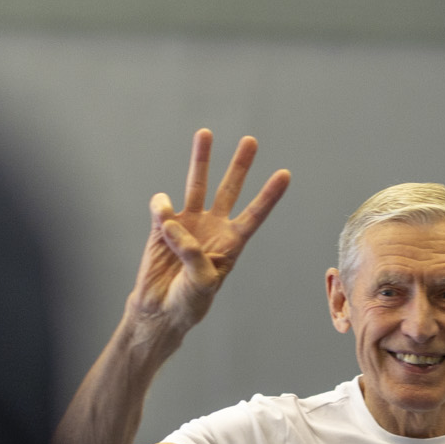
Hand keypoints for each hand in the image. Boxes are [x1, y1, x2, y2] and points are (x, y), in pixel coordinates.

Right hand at [128, 129, 289, 342]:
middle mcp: (212, 228)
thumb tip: (172, 221)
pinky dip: (161, 209)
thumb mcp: (202, 283)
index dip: (269, 195)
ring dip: (201, 159)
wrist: (160, 310)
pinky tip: (161, 222)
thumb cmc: (189, 301)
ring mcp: (187, 223)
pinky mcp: (161, 225)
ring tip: (206, 133)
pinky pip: (162, 208)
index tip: (285, 174)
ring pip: (197, 184)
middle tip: (251, 141)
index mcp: (231, 243)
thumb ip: (193, 252)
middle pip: (229, 189)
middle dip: (240, 165)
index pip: (254, 214)